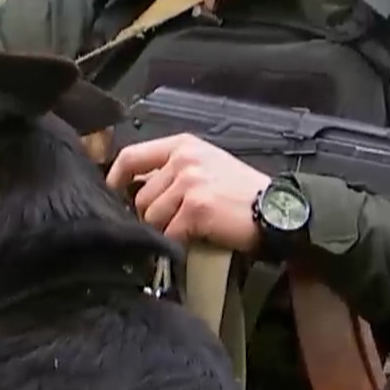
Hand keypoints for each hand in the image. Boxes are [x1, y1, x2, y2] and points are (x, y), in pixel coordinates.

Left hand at [105, 134, 267, 253]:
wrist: (275, 210)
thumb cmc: (244, 192)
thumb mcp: (208, 165)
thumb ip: (174, 171)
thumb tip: (136, 191)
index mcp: (183, 145)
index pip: (132, 157)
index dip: (115, 179)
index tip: (114, 196)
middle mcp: (183, 159)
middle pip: (140, 196)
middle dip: (151, 217)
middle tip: (172, 225)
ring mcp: (189, 183)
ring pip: (152, 217)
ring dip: (165, 231)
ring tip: (187, 232)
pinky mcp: (196, 208)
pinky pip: (169, 233)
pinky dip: (178, 243)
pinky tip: (195, 241)